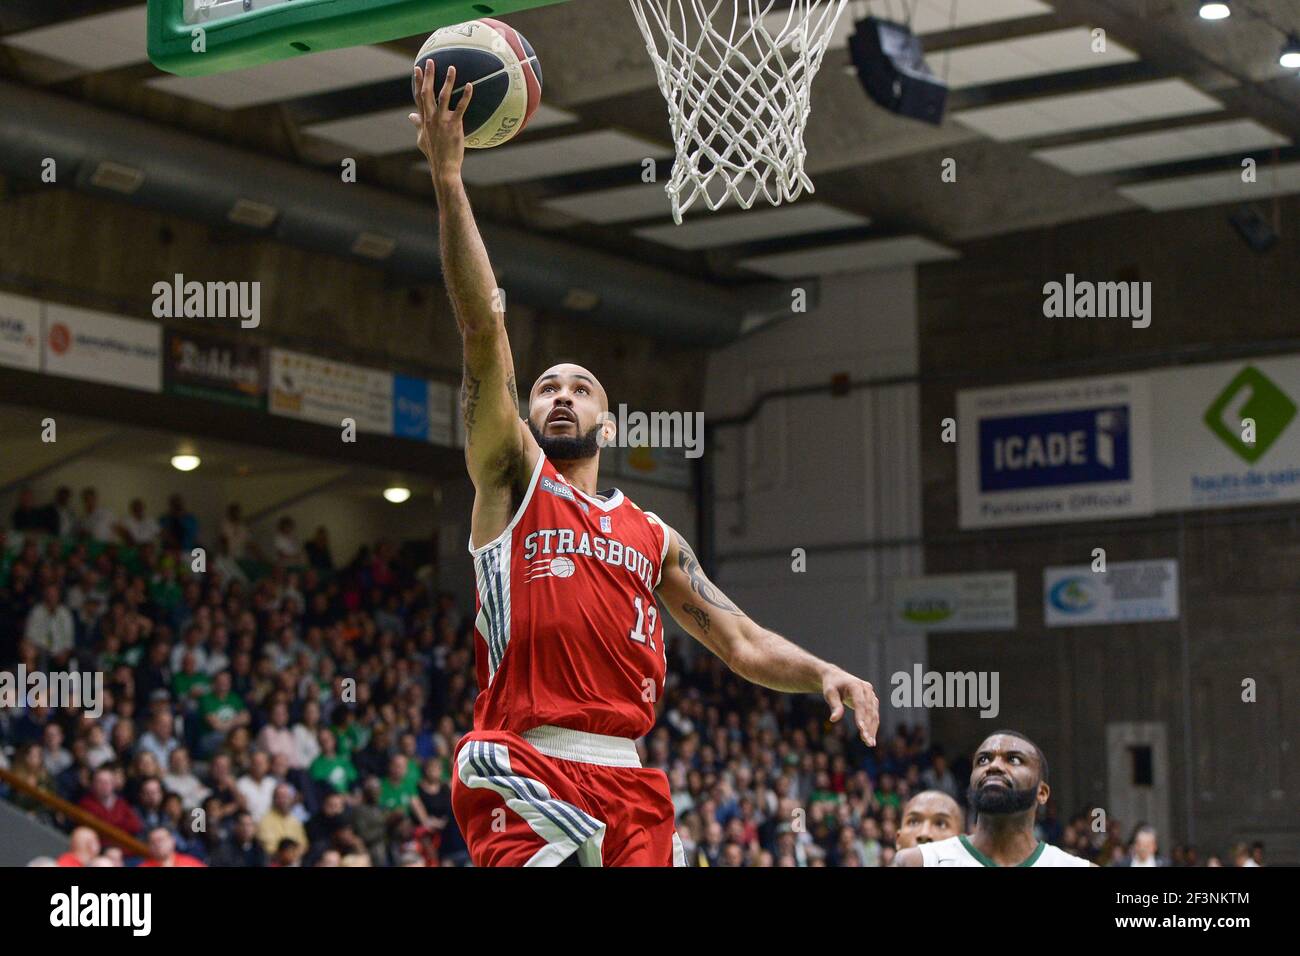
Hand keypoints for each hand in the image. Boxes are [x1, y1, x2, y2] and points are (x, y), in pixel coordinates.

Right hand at [409, 63, 472, 182]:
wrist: (443, 167)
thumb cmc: (434, 154)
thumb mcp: (421, 139)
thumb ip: (417, 125)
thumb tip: (410, 116)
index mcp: (423, 119)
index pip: (418, 96)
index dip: (417, 81)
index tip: (417, 68)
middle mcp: (430, 118)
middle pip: (427, 92)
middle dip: (428, 75)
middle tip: (430, 61)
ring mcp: (441, 121)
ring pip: (443, 96)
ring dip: (447, 81)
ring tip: (451, 68)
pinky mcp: (454, 126)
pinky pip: (461, 107)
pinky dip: (465, 96)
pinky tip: (470, 85)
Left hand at [822, 668, 878, 745]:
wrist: (836, 677)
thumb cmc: (831, 685)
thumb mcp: (829, 693)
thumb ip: (834, 705)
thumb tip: (833, 720)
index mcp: (856, 685)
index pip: (860, 703)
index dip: (861, 716)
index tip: (861, 729)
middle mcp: (867, 689)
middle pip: (869, 710)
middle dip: (868, 726)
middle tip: (866, 741)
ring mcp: (871, 695)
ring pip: (874, 714)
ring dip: (872, 729)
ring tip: (869, 743)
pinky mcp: (872, 701)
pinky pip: (874, 716)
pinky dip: (873, 727)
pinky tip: (870, 738)